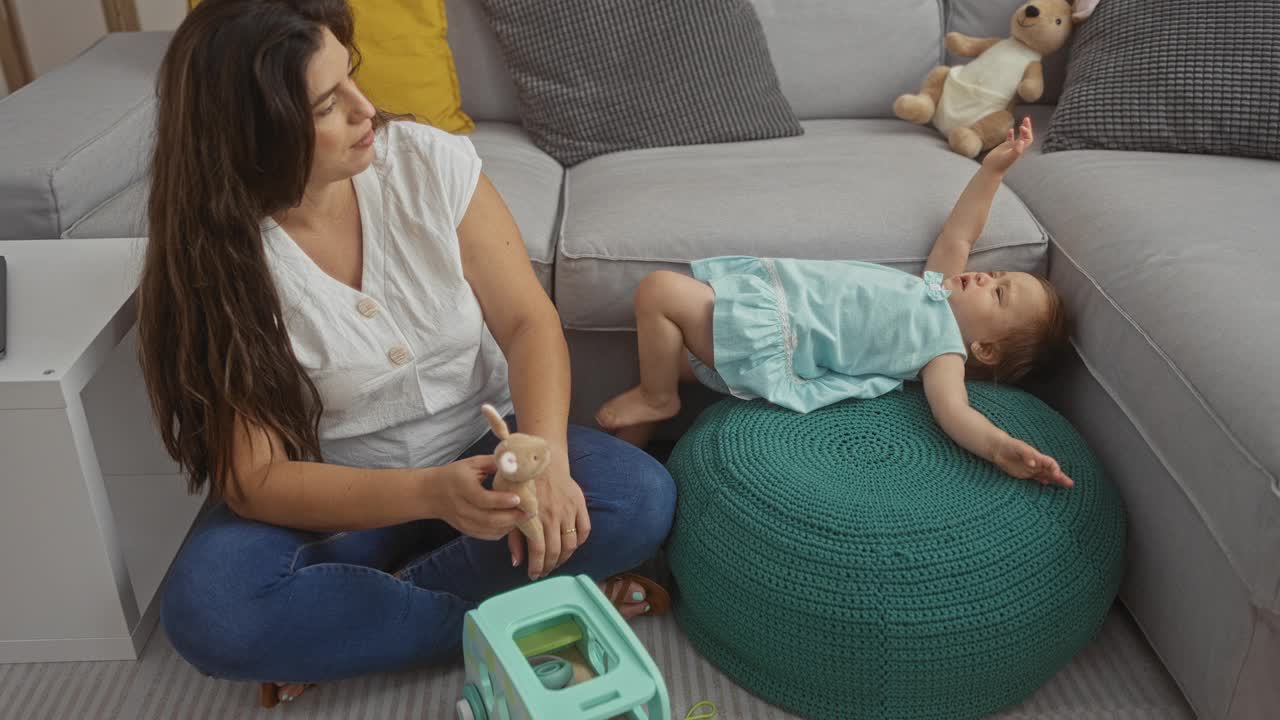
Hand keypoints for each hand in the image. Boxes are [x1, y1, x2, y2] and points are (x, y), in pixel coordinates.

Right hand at [430, 456, 527, 539]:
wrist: (431, 493)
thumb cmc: (454, 475)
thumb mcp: (471, 464)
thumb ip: (494, 463)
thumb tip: (516, 462)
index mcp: (462, 487)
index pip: (483, 499)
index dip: (502, 500)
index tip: (518, 498)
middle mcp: (462, 508)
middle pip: (489, 519)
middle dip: (512, 517)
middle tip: (530, 511)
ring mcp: (464, 522)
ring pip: (490, 530)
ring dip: (510, 525)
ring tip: (524, 517)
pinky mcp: (467, 530)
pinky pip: (488, 535)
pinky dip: (502, 531)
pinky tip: (511, 523)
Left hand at [507, 446, 591, 579]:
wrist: (540, 456)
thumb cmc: (518, 480)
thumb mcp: (507, 505)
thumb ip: (513, 535)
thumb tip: (516, 562)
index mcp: (533, 517)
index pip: (539, 551)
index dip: (537, 568)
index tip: (533, 575)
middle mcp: (552, 515)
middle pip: (556, 551)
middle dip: (550, 566)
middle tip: (544, 571)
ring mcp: (568, 510)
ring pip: (571, 544)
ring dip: (564, 558)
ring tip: (556, 561)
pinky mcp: (579, 503)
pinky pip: (584, 529)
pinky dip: (579, 541)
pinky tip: (570, 545)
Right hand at [982, 116, 1033, 173]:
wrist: (992, 170)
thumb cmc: (999, 164)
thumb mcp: (1008, 157)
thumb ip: (1016, 150)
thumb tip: (1022, 141)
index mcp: (1020, 149)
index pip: (1028, 138)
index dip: (1027, 131)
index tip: (1021, 127)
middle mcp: (1017, 148)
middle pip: (1026, 136)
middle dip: (1028, 127)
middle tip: (1026, 118)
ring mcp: (1011, 147)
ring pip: (1019, 137)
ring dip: (1022, 129)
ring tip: (1023, 121)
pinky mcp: (1004, 148)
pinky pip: (1010, 139)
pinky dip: (1011, 134)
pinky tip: (1011, 129)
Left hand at [993, 435, 1073, 486]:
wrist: (998, 449)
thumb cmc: (1010, 446)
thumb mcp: (1018, 448)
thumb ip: (1026, 455)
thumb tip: (1033, 464)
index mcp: (1037, 457)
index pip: (1051, 463)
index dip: (1056, 469)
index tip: (1058, 475)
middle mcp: (1037, 463)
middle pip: (1052, 471)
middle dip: (1061, 477)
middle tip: (1070, 484)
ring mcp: (1032, 469)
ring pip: (1047, 475)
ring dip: (1055, 480)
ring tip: (1065, 486)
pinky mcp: (1025, 474)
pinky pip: (1037, 478)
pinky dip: (1043, 481)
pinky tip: (1048, 485)